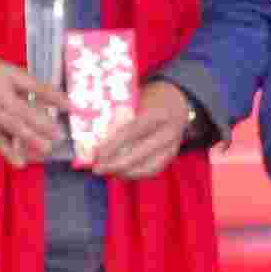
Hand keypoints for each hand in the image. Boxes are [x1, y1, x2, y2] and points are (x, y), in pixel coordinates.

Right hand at [0, 55, 68, 163]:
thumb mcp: (4, 68)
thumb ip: (25, 83)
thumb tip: (51, 98)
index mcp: (6, 76)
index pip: (34, 86)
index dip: (53, 97)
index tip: (72, 106)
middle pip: (24, 111)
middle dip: (44, 124)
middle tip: (61, 135)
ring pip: (12, 128)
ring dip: (30, 140)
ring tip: (47, 150)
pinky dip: (8, 152)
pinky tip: (20, 162)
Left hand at [73, 94, 191, 179]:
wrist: (177, 97)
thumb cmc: (149, 97)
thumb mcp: (135, 99)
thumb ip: (119, 115)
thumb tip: (93, 135)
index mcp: (156, 113)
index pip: (131, 132)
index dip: (112, 146)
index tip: (96, 155)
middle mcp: (167, 131)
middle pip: (139, 153)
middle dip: (115, 164)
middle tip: (97, 169)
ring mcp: (173, 144)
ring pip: (148, 166)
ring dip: (125, 172)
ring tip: (107, 172)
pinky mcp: (173, 153)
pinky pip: (154, 169)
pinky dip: (137, 174)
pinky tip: (122, 173)